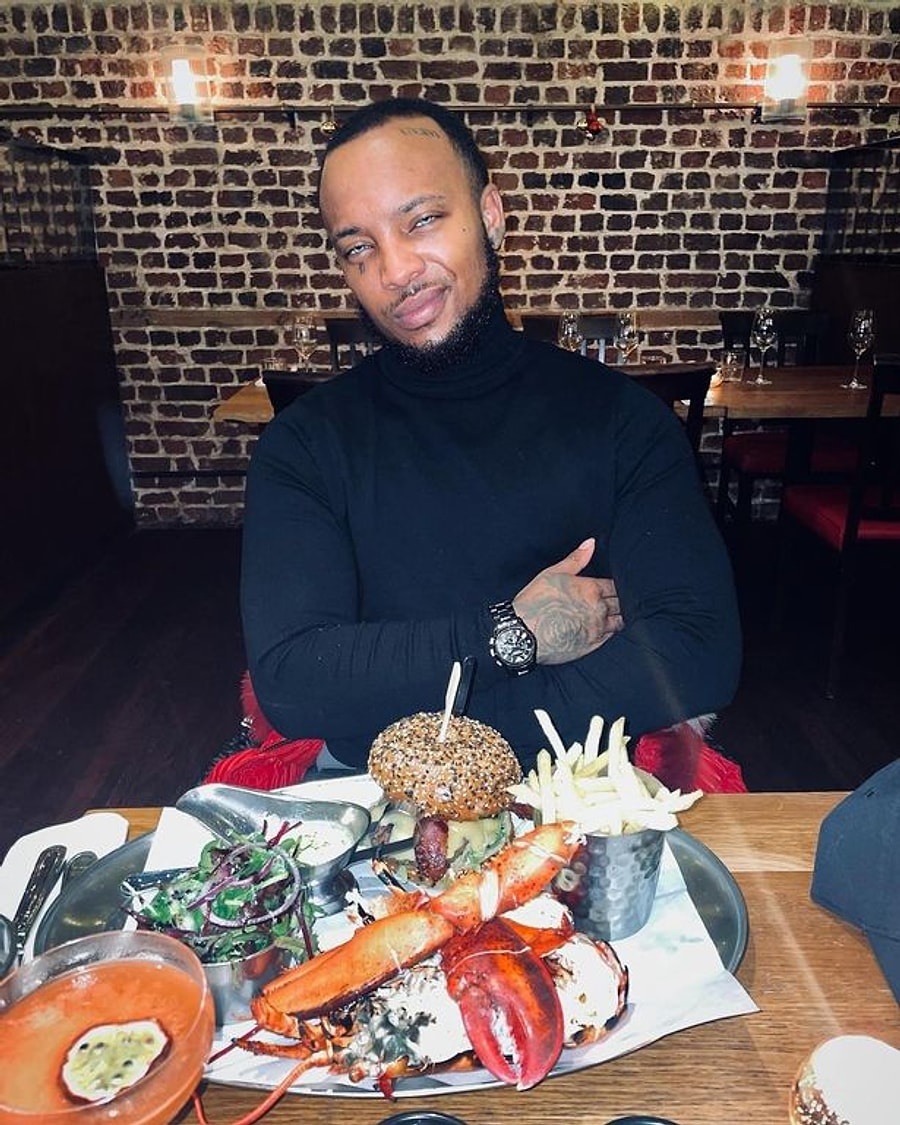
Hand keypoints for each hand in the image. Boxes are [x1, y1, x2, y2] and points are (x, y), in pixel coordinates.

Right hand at [513, 538, 622, 664]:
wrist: (523, 636)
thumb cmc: (534, 603)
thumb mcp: (552, 573)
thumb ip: (576, 559)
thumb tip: (591, 543)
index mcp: (591, 589)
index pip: (615, 586)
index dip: (615, 585)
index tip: (612, 586)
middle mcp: (599, 609)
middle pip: (621, 603)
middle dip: (619, 600)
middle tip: (615, 599)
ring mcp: (597, 629)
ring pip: (619, 621)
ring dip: (618, 616)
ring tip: (613, 613)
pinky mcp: (592, 645)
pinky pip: (611, 637)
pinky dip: (612, 631)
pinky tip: (605, 628)